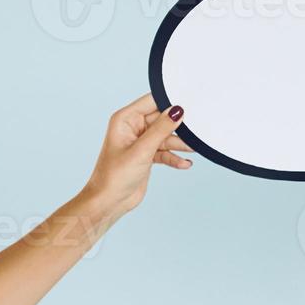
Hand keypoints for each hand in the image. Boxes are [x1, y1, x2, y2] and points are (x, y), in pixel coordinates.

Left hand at [76, 93, 191, 230]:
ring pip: (166, 137)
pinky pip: (165, 151)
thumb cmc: (114, 176)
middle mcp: (133, 128)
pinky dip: (175, 157)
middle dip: (179, 126)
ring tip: (194, 149)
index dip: (169, 102)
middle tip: (195, 130)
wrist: (109, 202)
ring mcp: (141, 143)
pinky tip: (184, 163)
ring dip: (179, 144)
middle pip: (162, 120)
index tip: (189, 104)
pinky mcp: (147, 156)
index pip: (151, 102)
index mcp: (125, 120)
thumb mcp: (142, 150)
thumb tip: (177, 111)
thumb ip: (161, 129)